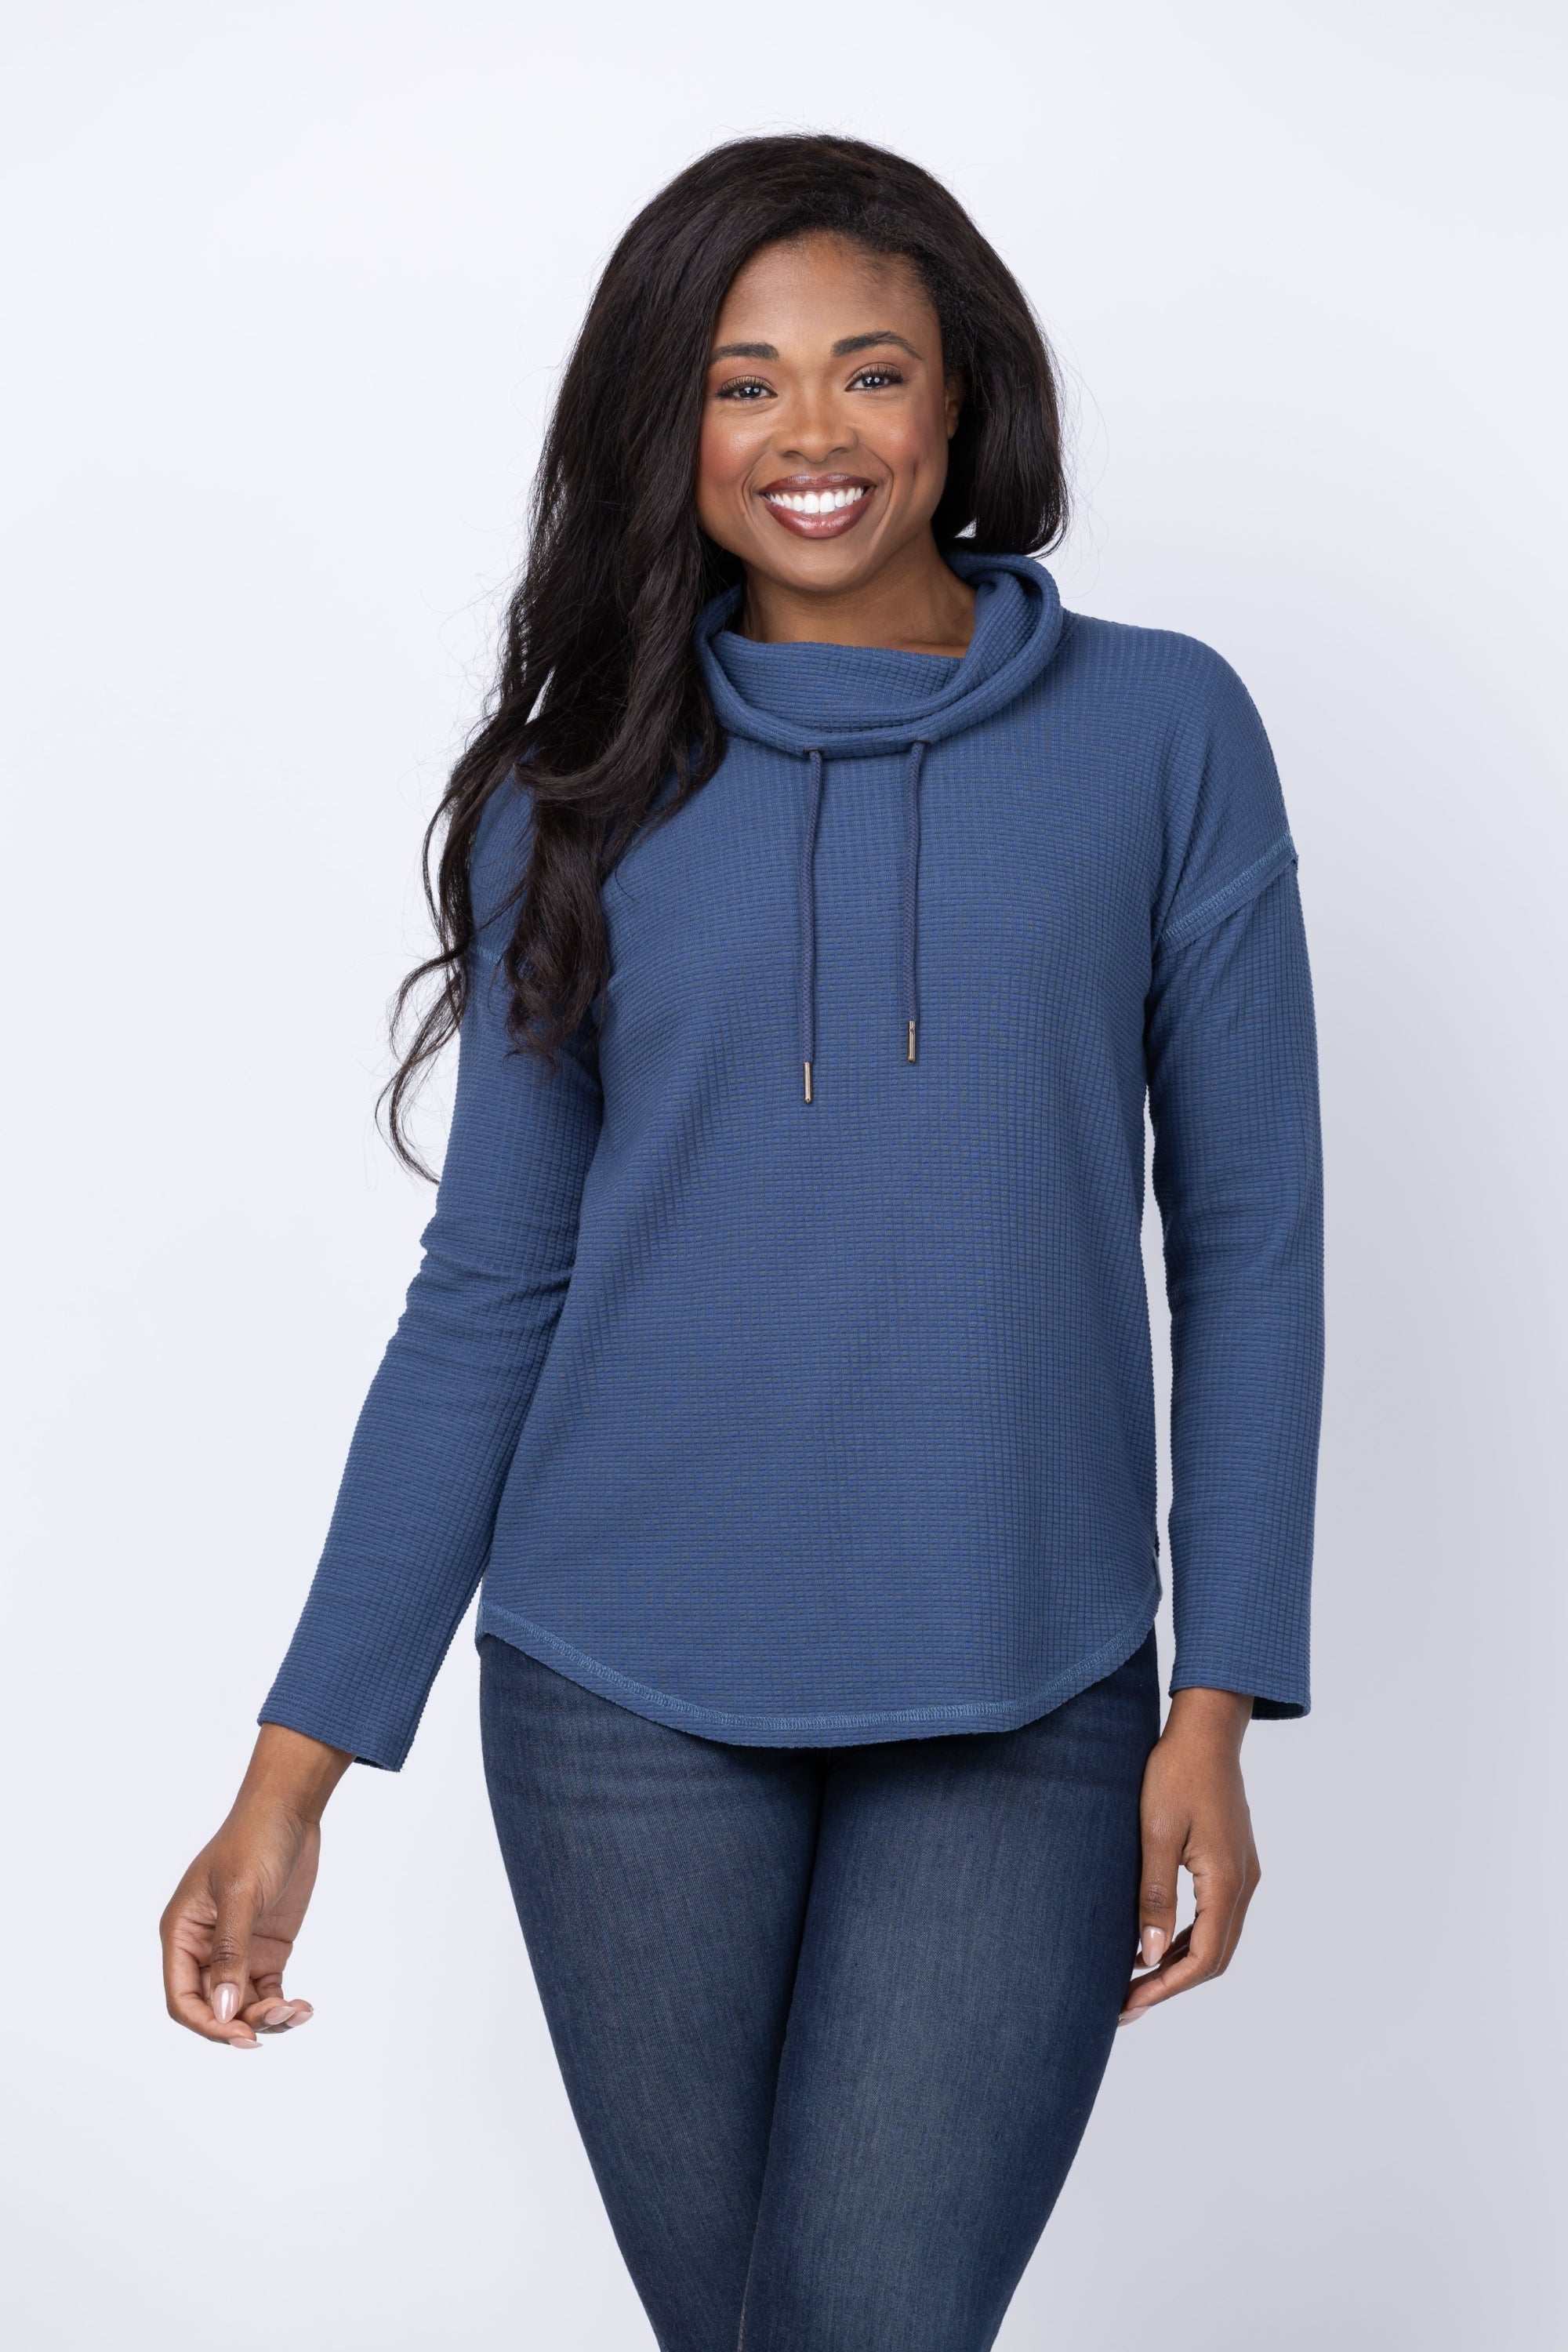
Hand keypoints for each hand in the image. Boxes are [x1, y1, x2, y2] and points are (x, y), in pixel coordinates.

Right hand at [160, 1723, 350, 2048]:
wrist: (290, 1810)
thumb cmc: (255, 1839)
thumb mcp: (241, 1892)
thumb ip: (231, 1952)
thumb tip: (225, 2011)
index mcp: (182, 1933)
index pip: (182, 1997)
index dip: (206, 2023)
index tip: (240, 2035)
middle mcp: (205, 1948)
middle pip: (214, 2007)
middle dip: (242, 2023)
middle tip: (278, 2019)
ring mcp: (237, 1950)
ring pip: (244, 2005)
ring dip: (268, 2018)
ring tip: (298, 2013)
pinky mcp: (266, 1949)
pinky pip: (268, 1991)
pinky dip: (283, 2005)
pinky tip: (304, 2009)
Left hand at [1119, 1685, 1258, 2023]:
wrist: (1206, 1730)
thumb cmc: (1175, 1774)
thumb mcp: (1156, 1833)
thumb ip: (1155, 1896)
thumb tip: (1147, 1955)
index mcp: (1226, 1881)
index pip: (1203, 1958)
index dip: (1166, 1987)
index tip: (1129, 2002)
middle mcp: (1243, 1883)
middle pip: (1214, 1957)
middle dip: (1171, 1984)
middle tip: (1127, 2003)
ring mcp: (1242, 1873)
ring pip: (1216, 1938)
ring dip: (1178, 1963)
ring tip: (1134, 1980)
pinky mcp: (1233, 1862)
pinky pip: (1214, 1915)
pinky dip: (1186, 1937)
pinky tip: (1154, 1940)